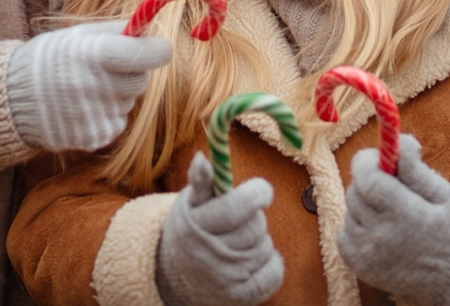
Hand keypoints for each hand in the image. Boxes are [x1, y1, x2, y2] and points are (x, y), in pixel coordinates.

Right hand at [5, 20, 171, 151]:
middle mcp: (100, 86)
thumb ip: (115, 30)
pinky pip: (117, 122)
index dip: (156, 49)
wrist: (11, 100)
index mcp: (96, 54)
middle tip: (105, 68)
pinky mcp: (96, 137)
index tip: (153, 47)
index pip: (151, 54)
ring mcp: (98, 115)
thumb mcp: (76, 34)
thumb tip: (148, 28)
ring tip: (84, 88)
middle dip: (131, 72)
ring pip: (128, 102)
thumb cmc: (47, 60)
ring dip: (115, 94)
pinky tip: (81, 108)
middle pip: (142, 80)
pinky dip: (106, 115)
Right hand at [155, 152, 282, 305]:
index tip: (262, 190)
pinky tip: (254, 259)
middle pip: (255, 226)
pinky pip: (274, 273)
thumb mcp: (189, 204)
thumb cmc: (190, 230)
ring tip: (241, 240)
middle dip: (255, 217)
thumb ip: (201, 182)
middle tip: (243, 218)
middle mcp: (209, 254)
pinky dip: (271, 263)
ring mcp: (226, 278)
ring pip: (266, 247)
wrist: (175, 278)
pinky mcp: (240, 297)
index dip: (256, 193)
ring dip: (260, 240)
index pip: (236, 207)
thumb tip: (203, 158)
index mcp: (195, 226)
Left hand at [339, 135, 449, 305]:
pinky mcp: (358, 265)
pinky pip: (344, 232)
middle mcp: (383, 237)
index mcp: (407, 215)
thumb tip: (398, 139)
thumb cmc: (447, 224)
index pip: (368, 179)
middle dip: (368, 181)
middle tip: (390, 188)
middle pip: (355, 192)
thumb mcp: (441, 191)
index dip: (366, 161)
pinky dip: (357, 227)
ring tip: (390, 214)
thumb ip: (415, 166)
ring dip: (363, 206)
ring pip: (349, 210)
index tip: (375, 156)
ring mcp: (368, 254)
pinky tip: (380, 232)